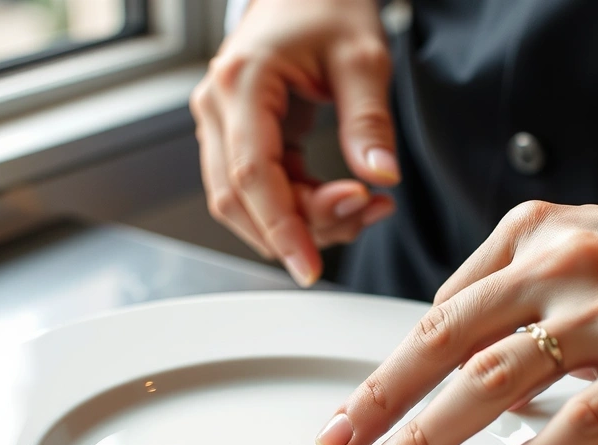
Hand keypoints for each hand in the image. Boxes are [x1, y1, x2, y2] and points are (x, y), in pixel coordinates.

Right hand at [189, 0, 398, 285]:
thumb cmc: (328, 8)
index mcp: (241, 83)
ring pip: (245, 204)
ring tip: (364, 205)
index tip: (309, 267)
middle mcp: (218, 107)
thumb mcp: (363, 59)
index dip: (281, 229)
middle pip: (240, 201)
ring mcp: (222, 124)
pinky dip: (300, 206)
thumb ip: (369, 122)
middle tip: (364, 215)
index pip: (251, 177)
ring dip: (303, 222)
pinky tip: (346, 198)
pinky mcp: (238, 137)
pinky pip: (261, 191)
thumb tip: (379, 177)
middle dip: (301, 227)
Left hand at [316, 179, 597, 444]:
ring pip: (496, 380)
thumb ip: (515, 281)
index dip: (387, 370)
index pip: (442, 312)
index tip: (350, 414)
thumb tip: (455, 334)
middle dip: (383, 405)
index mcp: (538, 237)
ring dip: (430, 438)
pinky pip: (579, 421)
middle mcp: (565, 269)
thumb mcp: (587, 238)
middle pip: (449, 344)